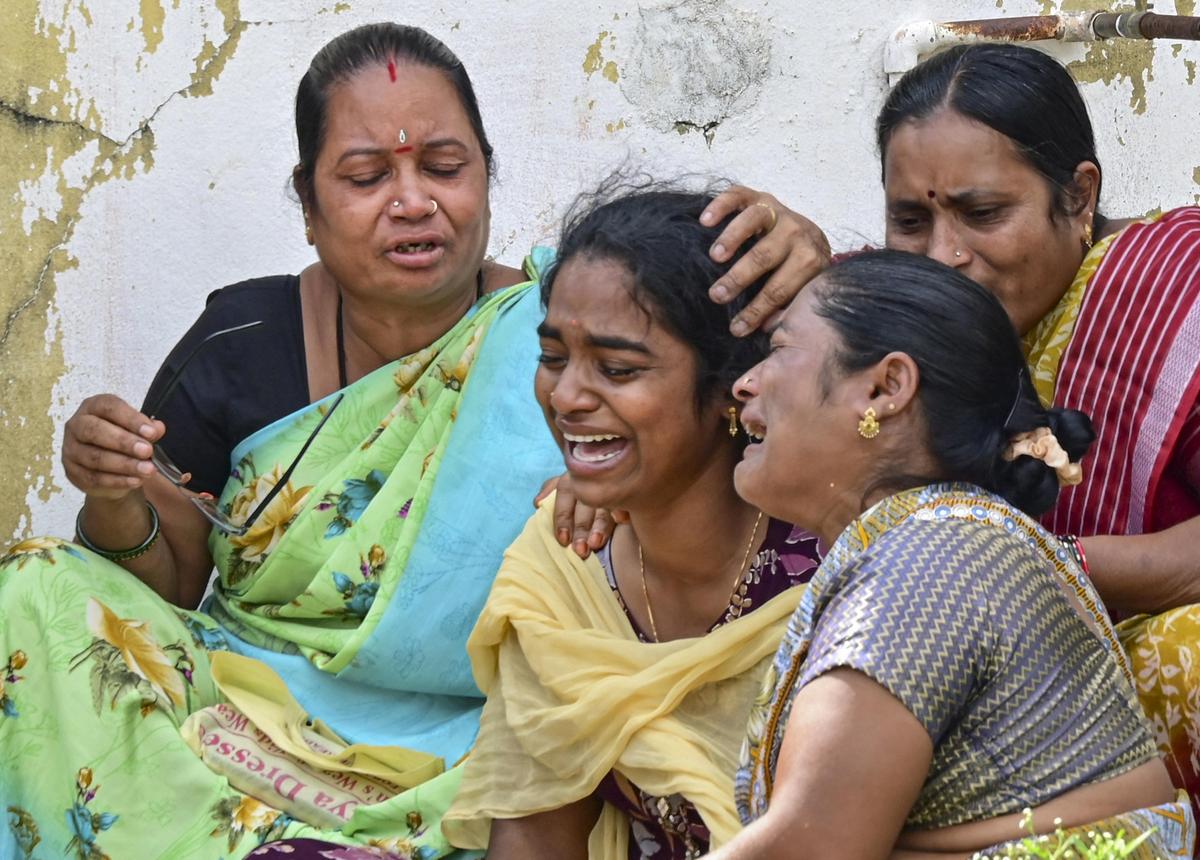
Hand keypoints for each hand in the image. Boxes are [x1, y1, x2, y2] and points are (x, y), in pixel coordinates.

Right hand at [62, 394, 165, 499]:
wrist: (111, 470)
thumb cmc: (124, 441)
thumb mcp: (138, 432)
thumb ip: (148, 429)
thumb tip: (157, 428)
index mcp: (93, 407)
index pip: (109, 407)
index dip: (131, 419)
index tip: (151, 432)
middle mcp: (76, 425)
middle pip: (95, 430)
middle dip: (123, 442)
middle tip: (147, 451)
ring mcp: (70, 449)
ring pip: (94, 457)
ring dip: (124, 464)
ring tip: (147, 469)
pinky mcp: (72, 472)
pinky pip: (94, 477)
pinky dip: (117, 480)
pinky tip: (135, 481)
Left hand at [535, 473, 626, 558]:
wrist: (609, 472)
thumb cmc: (578, 490)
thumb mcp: (561, 488)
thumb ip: (549, 493)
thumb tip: (537, 503)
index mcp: (573, 478)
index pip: (565, 495)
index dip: (563, 518)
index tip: (563, 540)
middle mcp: (592, 480)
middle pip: (585, 504)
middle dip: (582, 528)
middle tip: (580, 550)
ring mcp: (611, 485)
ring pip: (605, 506)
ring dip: (600, 526)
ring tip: (596, 543)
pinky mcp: (628, 492)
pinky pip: (626, 502)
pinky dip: (623, 511)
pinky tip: (622, 520)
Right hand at [701, 186, 830, 334]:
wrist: (811, 238)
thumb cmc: (798, 272)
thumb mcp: (802, 290)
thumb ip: (786, 306)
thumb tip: (765, 328)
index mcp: (810, 261)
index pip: (780, 289)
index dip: (757, 311)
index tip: (736, 328)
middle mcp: (797, 233)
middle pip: (764, 256)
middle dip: (739, 278)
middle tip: (717, 295)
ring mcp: (779, 212)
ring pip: (754, 220)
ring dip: (732, 238)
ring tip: (714, 257)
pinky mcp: (761, 197)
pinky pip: (740, 195)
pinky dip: (721, 205)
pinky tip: (705, 221)